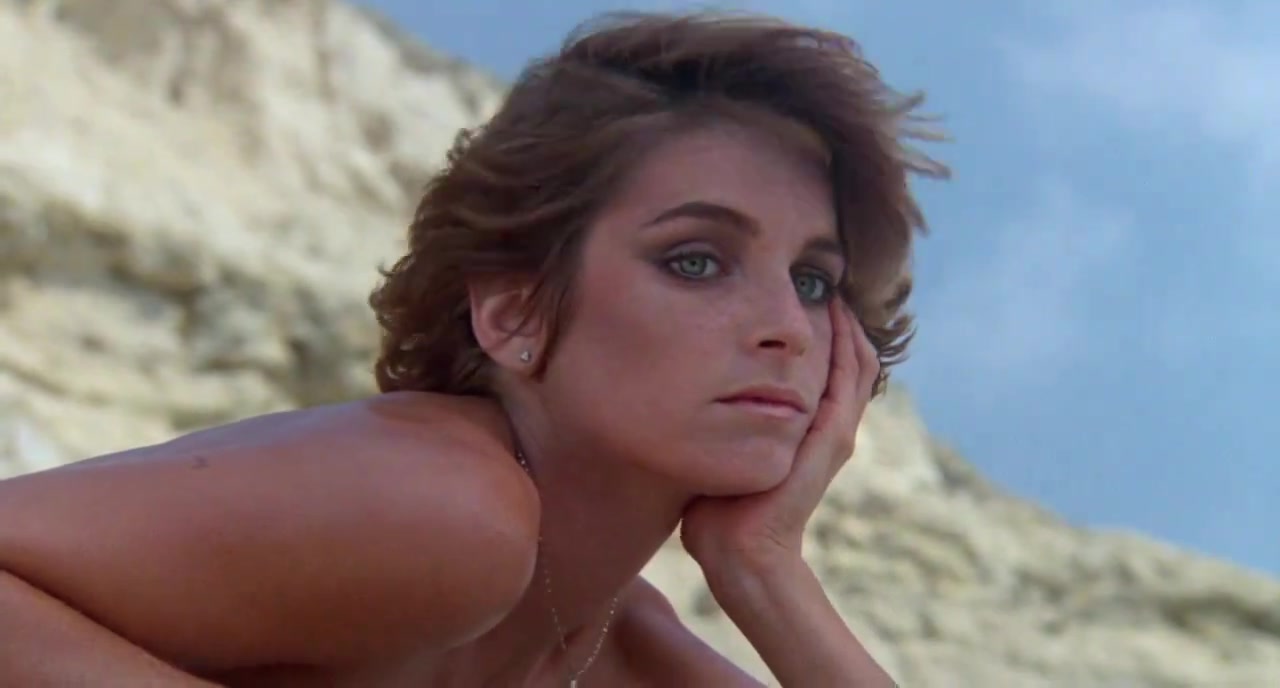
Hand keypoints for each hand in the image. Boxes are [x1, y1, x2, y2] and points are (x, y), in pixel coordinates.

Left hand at [680, 300, 880, 572]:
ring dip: (847, 322)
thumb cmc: (717, 509)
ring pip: (856, 363)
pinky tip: (836, 314)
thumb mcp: (722, 448)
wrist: (736, 553)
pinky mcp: (830, 440)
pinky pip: (848, 381)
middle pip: (849, 358)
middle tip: (823, 274)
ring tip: (833, 283)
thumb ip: (719, 419)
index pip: (827, 367)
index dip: (821, 328)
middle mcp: (827, 428)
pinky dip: (846, 345)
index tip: (801, 289)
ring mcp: (834, 434)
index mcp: (805, 430)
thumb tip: (685, 387)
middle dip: (838, 315)